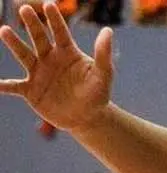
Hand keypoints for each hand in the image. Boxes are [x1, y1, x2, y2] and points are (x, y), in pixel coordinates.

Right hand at [0, 2, 113, 130]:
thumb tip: (108, 30)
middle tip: (25, 8)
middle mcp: (50, 59)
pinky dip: (4, 85)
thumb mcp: (103, 75)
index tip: (49, 5)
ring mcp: (38, 73)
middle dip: (32, 24)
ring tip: (4, 31)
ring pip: (24, 55)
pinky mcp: (30, 91)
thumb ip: (103, 54)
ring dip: (14, 44)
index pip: (60, 32)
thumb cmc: (97, 94)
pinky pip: (14, 86)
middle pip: (39, 38)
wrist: (86, 118)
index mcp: (68, 53)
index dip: (55, 19)